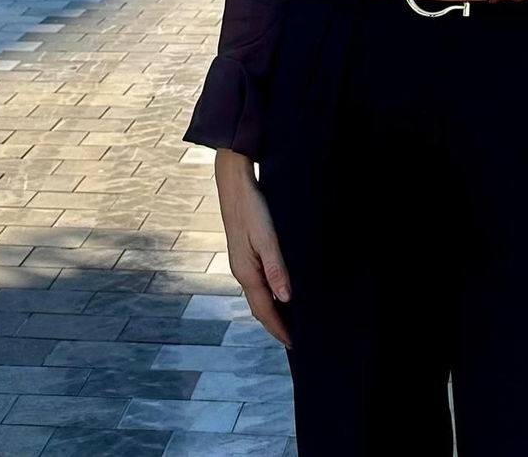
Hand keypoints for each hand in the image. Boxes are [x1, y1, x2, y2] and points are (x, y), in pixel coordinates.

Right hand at [215, 149, 292, 346]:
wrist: (234, 183)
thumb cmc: (252, 208)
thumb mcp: (267, 238)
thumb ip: (276, 269)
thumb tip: (285, 300)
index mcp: (246, 273)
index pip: (264, 311)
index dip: (279, 328)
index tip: (293, 344)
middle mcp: (241, 272)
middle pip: (259, 307)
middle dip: (274, 325)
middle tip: (292, 339)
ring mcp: (241, 262)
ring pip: (257, 295)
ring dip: (270, 310)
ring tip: (287, 320)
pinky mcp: (243, 252)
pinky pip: (256, 282)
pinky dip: (267, 294)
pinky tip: (276, 289)